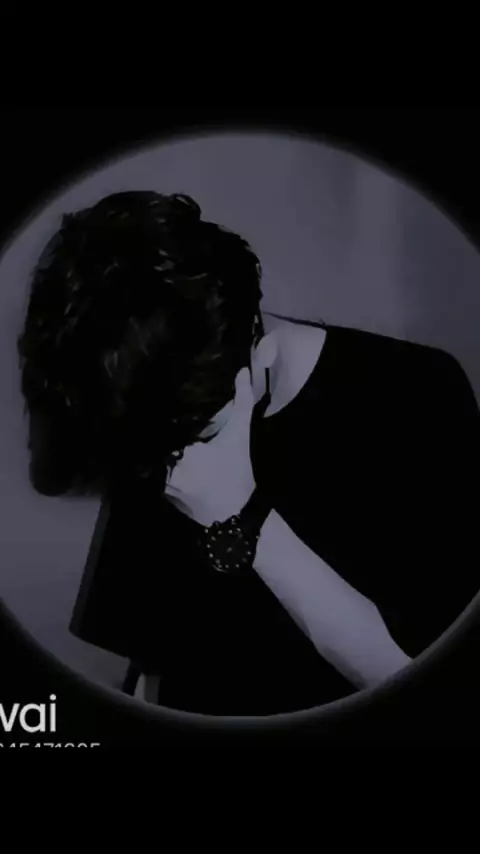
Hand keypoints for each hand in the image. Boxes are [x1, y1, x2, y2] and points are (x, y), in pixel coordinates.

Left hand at [165, 367, 255, 526]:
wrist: (235, 513)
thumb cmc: (237, 473)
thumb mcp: (239, 435)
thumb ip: (241, 402)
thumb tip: (242, 371)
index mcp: (183, 455)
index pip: (161, 428)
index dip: (157, 414)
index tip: (155, 400)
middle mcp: (167, 470)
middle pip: (154, 440)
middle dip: (154, 428)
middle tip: (150, 408)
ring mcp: (161, 484)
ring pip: (152, 454)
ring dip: (155, 443)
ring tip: (151, 424)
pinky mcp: (161, 492)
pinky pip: (154, 469)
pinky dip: (157, 459)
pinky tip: (162, 448)